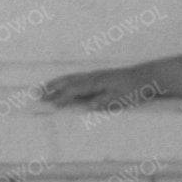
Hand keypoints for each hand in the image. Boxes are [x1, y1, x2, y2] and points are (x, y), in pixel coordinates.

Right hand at [40, 66, 160, 108]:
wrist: (145, 76)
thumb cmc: (134, 90)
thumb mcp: (121, 98)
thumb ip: (105, 102)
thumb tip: (89, 106)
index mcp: (97, 82)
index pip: (75, 90)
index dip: (62, 97)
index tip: (50, 104)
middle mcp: (93, 77)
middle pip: (68, 81)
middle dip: (51, 88)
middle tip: (36, 94)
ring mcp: (95, 75)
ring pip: (71, 78)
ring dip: (56, 83)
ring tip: (43, 87)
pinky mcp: (98, 76)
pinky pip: (77, 77)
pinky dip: (65, 80)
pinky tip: (62, 83)